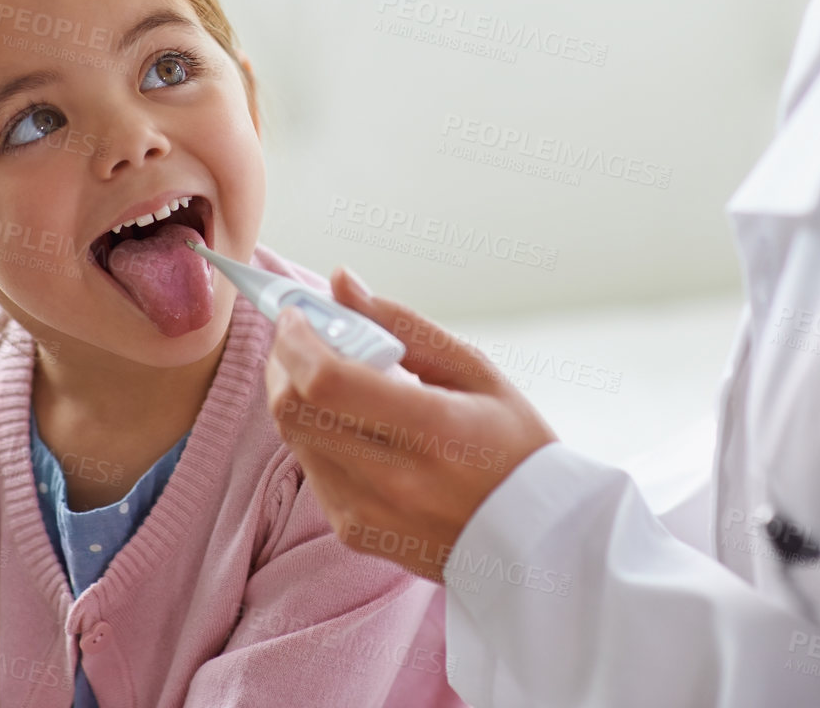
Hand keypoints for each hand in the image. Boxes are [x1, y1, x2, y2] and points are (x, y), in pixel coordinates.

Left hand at [265, 267, 556, 580]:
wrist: (536, 538)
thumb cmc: (513, 444)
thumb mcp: (475, 370)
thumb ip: (402, 323)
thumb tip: (340, 281)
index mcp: (433, 429)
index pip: (329, 382)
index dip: (297, 341)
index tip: (297, 313)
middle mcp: (395, 479)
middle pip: (296, 411)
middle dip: (283, 362)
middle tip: (302, 336)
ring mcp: (369, 513)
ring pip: (294, 440)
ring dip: (294, 395)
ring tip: (329, 372)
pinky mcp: (356, 533)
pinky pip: (311, 470)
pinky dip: (314, 434)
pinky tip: (348, 421)